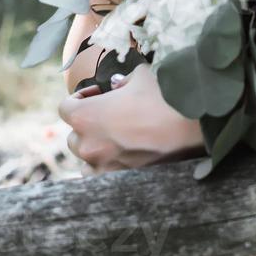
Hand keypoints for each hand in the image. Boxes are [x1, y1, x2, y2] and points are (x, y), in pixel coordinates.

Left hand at [58, 62, 204, 174]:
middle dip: (88, 123)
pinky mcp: (118, 180)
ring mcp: (102, 166)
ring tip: (116, 137)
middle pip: (74, 134)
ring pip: (85, 158)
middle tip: (110, 114)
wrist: (189, 125)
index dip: (80, 97)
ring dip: (94, 147)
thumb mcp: (141, 76)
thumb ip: (123, 81)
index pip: (66, 107)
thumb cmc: (162, 96)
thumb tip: (118, 86)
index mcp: (85, 116)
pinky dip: (105, 166)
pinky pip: (99, 175)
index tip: (98, 93)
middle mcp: (87, 144)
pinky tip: (122, 155)